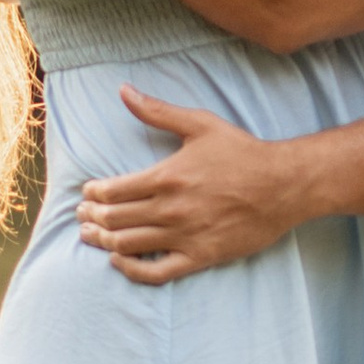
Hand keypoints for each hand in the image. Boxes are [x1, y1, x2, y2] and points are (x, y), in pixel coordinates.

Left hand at [75, 90, 308, 282]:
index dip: (93, 194)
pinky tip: (119, 262)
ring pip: (129, 245)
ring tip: (91, 237)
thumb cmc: (241, 151)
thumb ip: (157, 111)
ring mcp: (185, 236)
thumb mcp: (199, 124)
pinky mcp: (200, 257)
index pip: (113, 191)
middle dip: (92, 217)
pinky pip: (157, 272)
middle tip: (81, 216)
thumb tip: (123, 90)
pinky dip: (132, 270)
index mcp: (167, 176)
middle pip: (115, 219)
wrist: (282, 185)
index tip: (87, 192)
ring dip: (104, 242)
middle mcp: (171, 209)